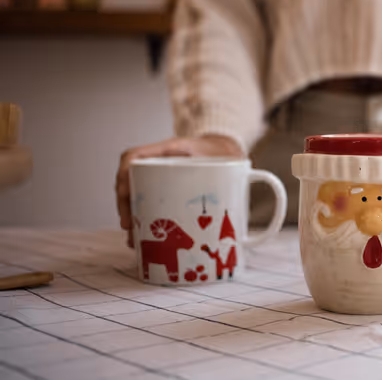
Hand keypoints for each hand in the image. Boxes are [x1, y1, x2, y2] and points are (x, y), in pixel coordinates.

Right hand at [116, 135, 243, 247]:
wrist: (226, 150)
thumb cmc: (227, 154)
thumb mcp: (231, 160)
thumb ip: (240, 172)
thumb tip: (251, 184)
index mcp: (172, 149)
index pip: (134, 157)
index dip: (123, 178)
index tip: (125, 200)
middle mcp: (160, 160)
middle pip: (129, 178)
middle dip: (125, 205)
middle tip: (130, 227)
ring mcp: (158, 174)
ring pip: (135, 192)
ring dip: (131, 214)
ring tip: (134, 238)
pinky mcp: (163, 187)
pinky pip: (145, 199)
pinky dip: (143, 216)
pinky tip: (145, 235)